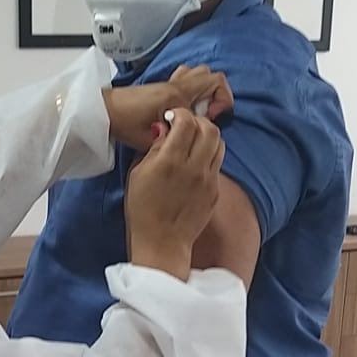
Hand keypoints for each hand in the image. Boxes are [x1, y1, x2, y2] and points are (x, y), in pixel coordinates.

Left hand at [104, 65, 233, 151]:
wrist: (103, 113)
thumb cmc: (125, 125)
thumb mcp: (154, 138)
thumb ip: (179, 135)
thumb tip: (195, 133)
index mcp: (177, 94)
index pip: (216, 83)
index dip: (222, 100)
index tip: (211, 118)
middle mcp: (176, 84)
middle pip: (211, 74)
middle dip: (218, 94)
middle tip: (207, 114)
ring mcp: (168, 83)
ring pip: (198, 73)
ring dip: (205, 90)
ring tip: (197, 111)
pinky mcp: (160, 87)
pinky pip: (185, 78)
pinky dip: (192, 89)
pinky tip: (183, 109)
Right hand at [125, 111, 224, 280]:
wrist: (162, 242)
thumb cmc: (142, 210)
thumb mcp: (137, 174)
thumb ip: (153, 148)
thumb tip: (164, 130)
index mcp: (171, 160)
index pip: (186, 121)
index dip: (179, 114)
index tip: (171, 118)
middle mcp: (194, 167)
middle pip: (209, 128)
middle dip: (197, 122)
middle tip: (185, 127)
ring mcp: (208, 179)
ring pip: (219, 143)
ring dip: (207, 137)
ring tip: (193, 143)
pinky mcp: (215, 191)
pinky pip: (218, 163)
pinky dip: (209, 156)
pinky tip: (195, 163)